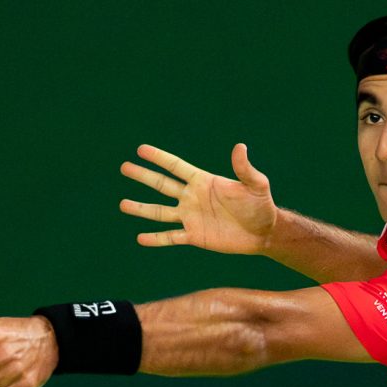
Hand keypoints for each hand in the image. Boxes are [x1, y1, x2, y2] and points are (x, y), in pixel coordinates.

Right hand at [119, 141, 275, 255]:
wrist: (263, 232)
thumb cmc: (261, 205)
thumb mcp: (255, 185)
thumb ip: (244, 169)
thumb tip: (239, 147)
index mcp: (203, 181)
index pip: (176, 167)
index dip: (159, 158)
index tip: (141, 150)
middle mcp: (192, 197)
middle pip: (162, 185)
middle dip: (143, 176)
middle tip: (124, 167)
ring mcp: (191, 217)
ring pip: (160, 212)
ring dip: (142, 208)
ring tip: (122, 204)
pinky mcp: (194, 236)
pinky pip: (170, 237)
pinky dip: (156, 239)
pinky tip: (139, 238)